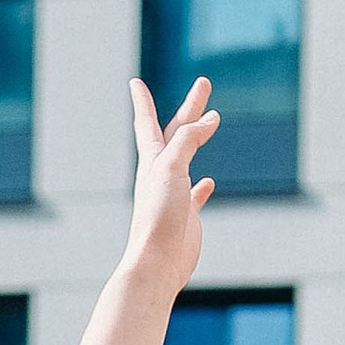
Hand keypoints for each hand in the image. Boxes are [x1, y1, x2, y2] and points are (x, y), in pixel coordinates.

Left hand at [120, 77, 218, 297]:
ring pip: (188, 159)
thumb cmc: (158, 215)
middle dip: (190, 108)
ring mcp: (174, 195)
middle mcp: (161, 175)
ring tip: (209, 125)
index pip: (147, 122)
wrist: (158, 261)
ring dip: (197, 140)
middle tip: (204, 84)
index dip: (142, 101)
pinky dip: (203, 185)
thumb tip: (210, 119)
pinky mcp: (187, 216)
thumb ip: (188, 139)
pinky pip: (196, 194)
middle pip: (177, 132)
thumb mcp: (172, 167)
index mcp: (152, 161)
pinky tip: (209, 182)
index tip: (134, 82)